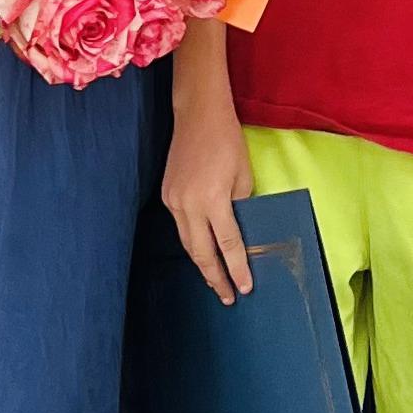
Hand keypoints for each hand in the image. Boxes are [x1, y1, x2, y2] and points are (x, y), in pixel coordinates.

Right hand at [162, 110, 255, 299]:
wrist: (197, 116)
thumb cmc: (227, 141)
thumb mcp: (243, 176)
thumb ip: (240, 206)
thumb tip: (238, 231)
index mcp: (213, 199)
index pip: (228, 243)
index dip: (237, 268)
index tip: (245, 287)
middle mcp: (189, 204)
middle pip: (201, 252)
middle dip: (215, 277)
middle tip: (228, 296)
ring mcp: (174, 201)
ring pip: (187, 243)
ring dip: (202, 264)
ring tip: (216, 282)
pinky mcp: (167, 196)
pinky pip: (181, 227)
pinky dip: (193, 243)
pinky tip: (203, 252)